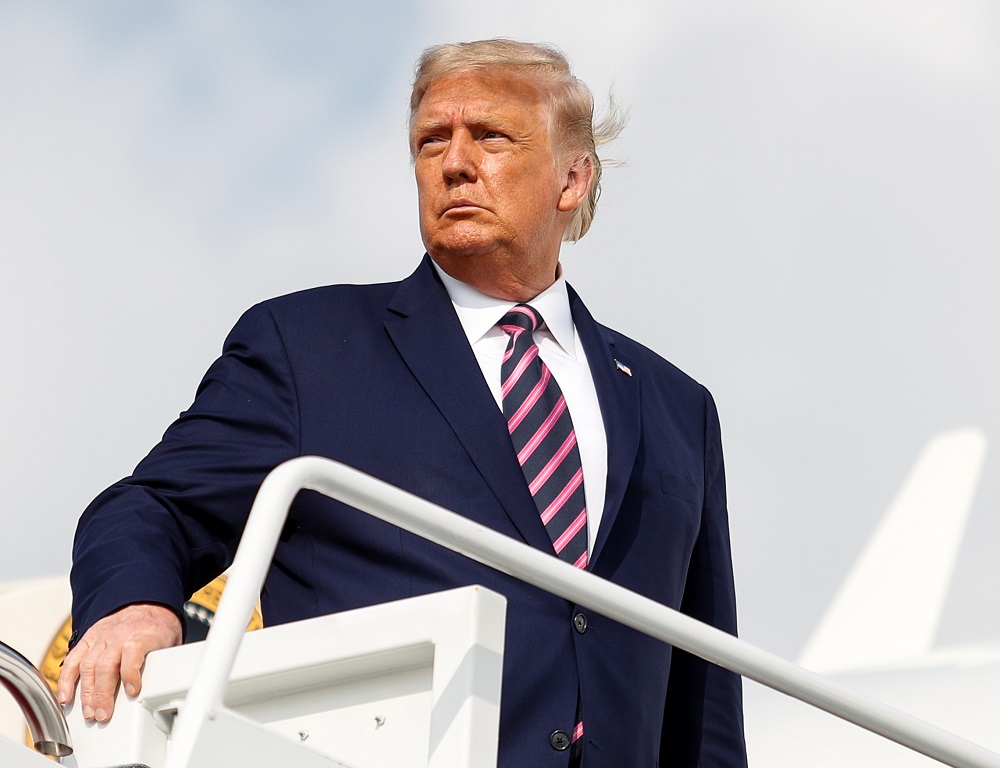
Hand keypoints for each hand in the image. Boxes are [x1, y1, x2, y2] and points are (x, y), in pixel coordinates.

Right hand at [56, 603, 181, 721]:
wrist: (146, 604)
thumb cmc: (157, 628)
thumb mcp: (171, 642)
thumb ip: (164, 661)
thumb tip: (168, 686)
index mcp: (143, 634)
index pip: (133, 651)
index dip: (131, 672)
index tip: (133, 691)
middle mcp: (119, 635)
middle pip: (106, 665)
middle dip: (103, 694)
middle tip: (103, 715)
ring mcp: (102, 637)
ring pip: (88, 665)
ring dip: (86, 693)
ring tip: (89, 712)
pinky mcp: (88, 639)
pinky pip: (73, 660)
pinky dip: (67, 680)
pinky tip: (66, 697)